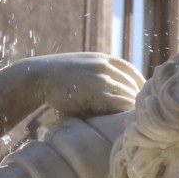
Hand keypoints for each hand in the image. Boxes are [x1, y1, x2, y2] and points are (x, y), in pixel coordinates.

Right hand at [25, 53, 144, 116]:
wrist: (37, 77)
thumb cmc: (54, 78)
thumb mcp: (79, 67)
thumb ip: (95, 72)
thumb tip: (108, 87)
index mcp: (101, 58)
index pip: (130, 69)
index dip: (138, 82)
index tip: (141, 94)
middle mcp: (105, 66)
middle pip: (132, 82)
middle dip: (137, 97)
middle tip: (139, 112)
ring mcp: (102, 78)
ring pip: (128, 93)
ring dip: (132, 106)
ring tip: (133, 119)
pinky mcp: (98, 93)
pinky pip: (120, 102)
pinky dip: (125, 111)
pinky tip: (124, 120)